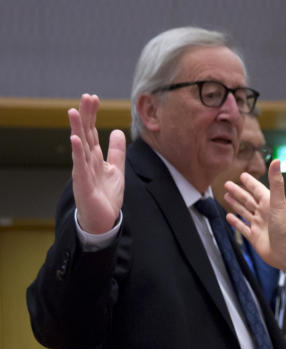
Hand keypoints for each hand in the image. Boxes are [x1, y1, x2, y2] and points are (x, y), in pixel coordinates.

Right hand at [69, 94, 125, 233]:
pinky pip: (80, 166)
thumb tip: (117, 131)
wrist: (103, 220)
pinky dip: (77, 152)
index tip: (93, 97)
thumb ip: (117, 152)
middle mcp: (86, 161)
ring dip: (77, 129)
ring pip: (80, 147)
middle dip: (85, 115)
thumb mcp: (116, 170)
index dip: (92, 115)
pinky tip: (75, 139)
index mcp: (94, 157)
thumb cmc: (106, 196)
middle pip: (85, 134)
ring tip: (74, 111)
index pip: (92, 131)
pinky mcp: (83, 184)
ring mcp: (83, 172)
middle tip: (86, 96)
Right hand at [224, 160, 285, 271]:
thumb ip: (276, 182)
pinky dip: (236, 222)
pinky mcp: (255, 237)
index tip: (242, 175)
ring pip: (244, 212)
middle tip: (227, 184)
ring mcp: (259, 225)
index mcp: (269, 203)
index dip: (250, 182)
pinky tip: (229, 217)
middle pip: (248, 199)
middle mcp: (264, 213)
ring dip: (236, 204)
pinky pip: (243, 228)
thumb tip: (276, 161)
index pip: (257, 189)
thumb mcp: (279, 203)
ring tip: (226, 196)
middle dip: (238, 192)